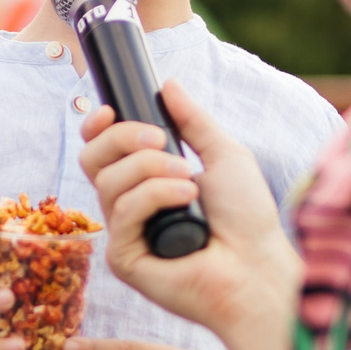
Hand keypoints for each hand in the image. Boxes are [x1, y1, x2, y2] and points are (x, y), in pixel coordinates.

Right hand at [79, 80, 300, 335]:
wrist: (259, 265)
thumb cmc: (247, 219)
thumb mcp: (224, 155)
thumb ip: (194, 121)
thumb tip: (168, 84)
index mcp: (146, 184)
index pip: (100, 152)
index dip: (96, 129)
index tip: (109, 110)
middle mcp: (129, 209)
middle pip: (92, 160)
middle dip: (123, 138)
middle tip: (161, 140)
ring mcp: (124, 235)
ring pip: (108, 182)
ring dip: (151, 169)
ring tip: (191, 181)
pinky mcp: (124, 260)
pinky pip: (123, 212)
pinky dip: (155, 196)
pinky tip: (187, 199)